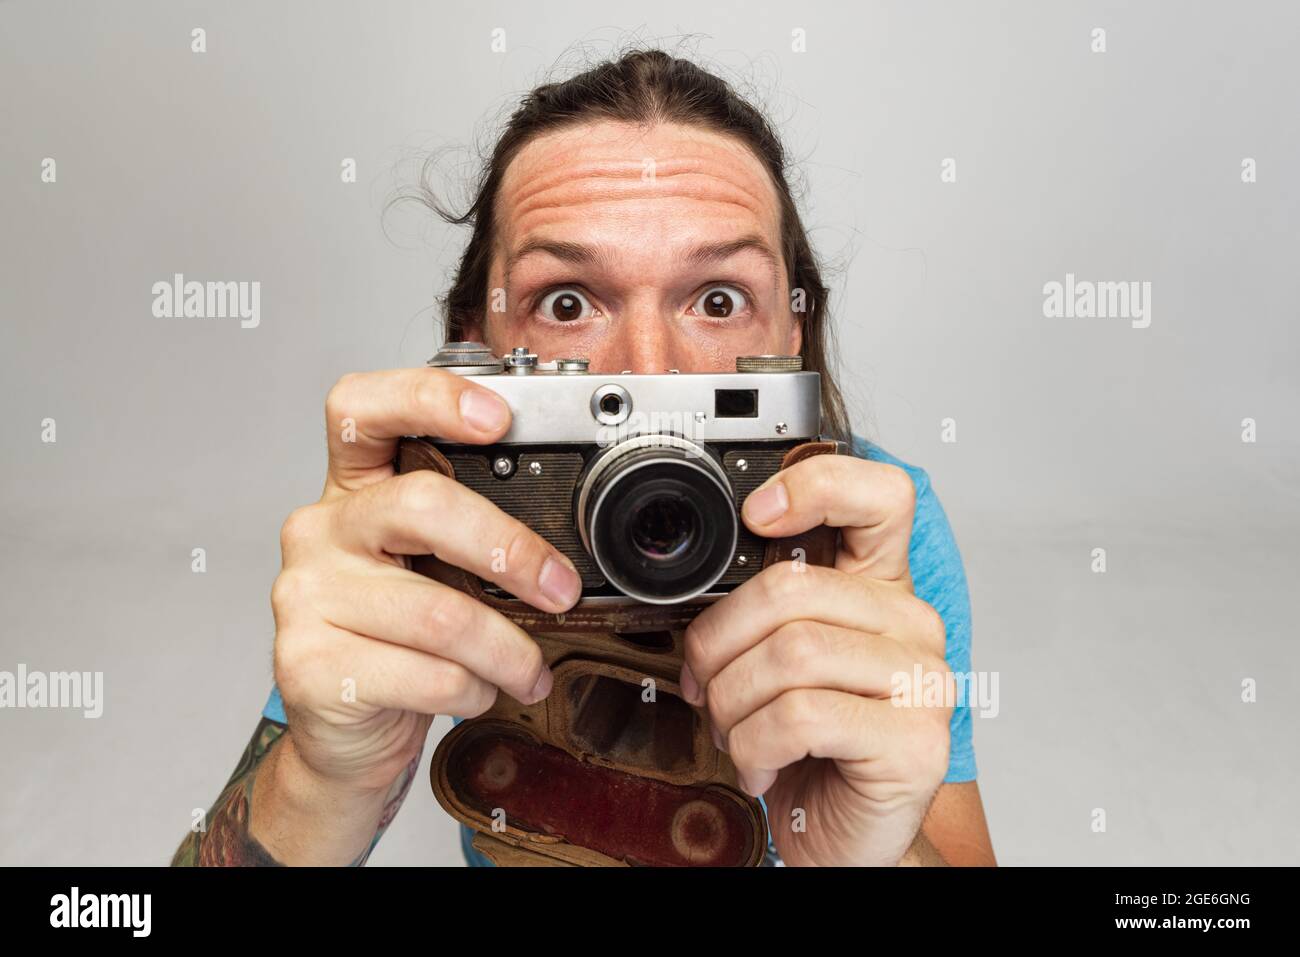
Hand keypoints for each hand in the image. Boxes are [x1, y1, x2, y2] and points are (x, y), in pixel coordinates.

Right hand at [259, 368, 581, 860]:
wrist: (344, 732)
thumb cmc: (398, 640)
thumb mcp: (431, 570)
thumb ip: (471, 538)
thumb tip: (567, 548)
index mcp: (355, 488)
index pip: (363, 408)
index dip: (430, 397)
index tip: (498, 418)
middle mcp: (321, 530)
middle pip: (422, 507)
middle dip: (511, 550)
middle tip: (559, 589)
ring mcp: (307, 597)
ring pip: (438, 612)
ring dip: (508, 650)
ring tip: (531, 671)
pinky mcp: (311, 666)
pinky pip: (426, 674)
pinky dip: (474, 690)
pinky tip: (478, 694)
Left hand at [679, 455, 953, 866]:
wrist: (838, 832)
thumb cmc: (805, 746)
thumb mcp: (774, 664)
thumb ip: (761, 613)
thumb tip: (696, 591)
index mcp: (878, 588)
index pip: (881, 497)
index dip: (816, 485)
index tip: (754, 514)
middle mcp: (911, 624)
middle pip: (793, 587)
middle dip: (718, 643)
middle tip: (706, 685)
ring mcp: (923, 682)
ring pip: (791, 654)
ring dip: (732, 702)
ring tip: (734, 732)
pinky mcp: (915, 742)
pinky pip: (800, 717)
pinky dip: (754, 746)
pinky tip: (761, 766)